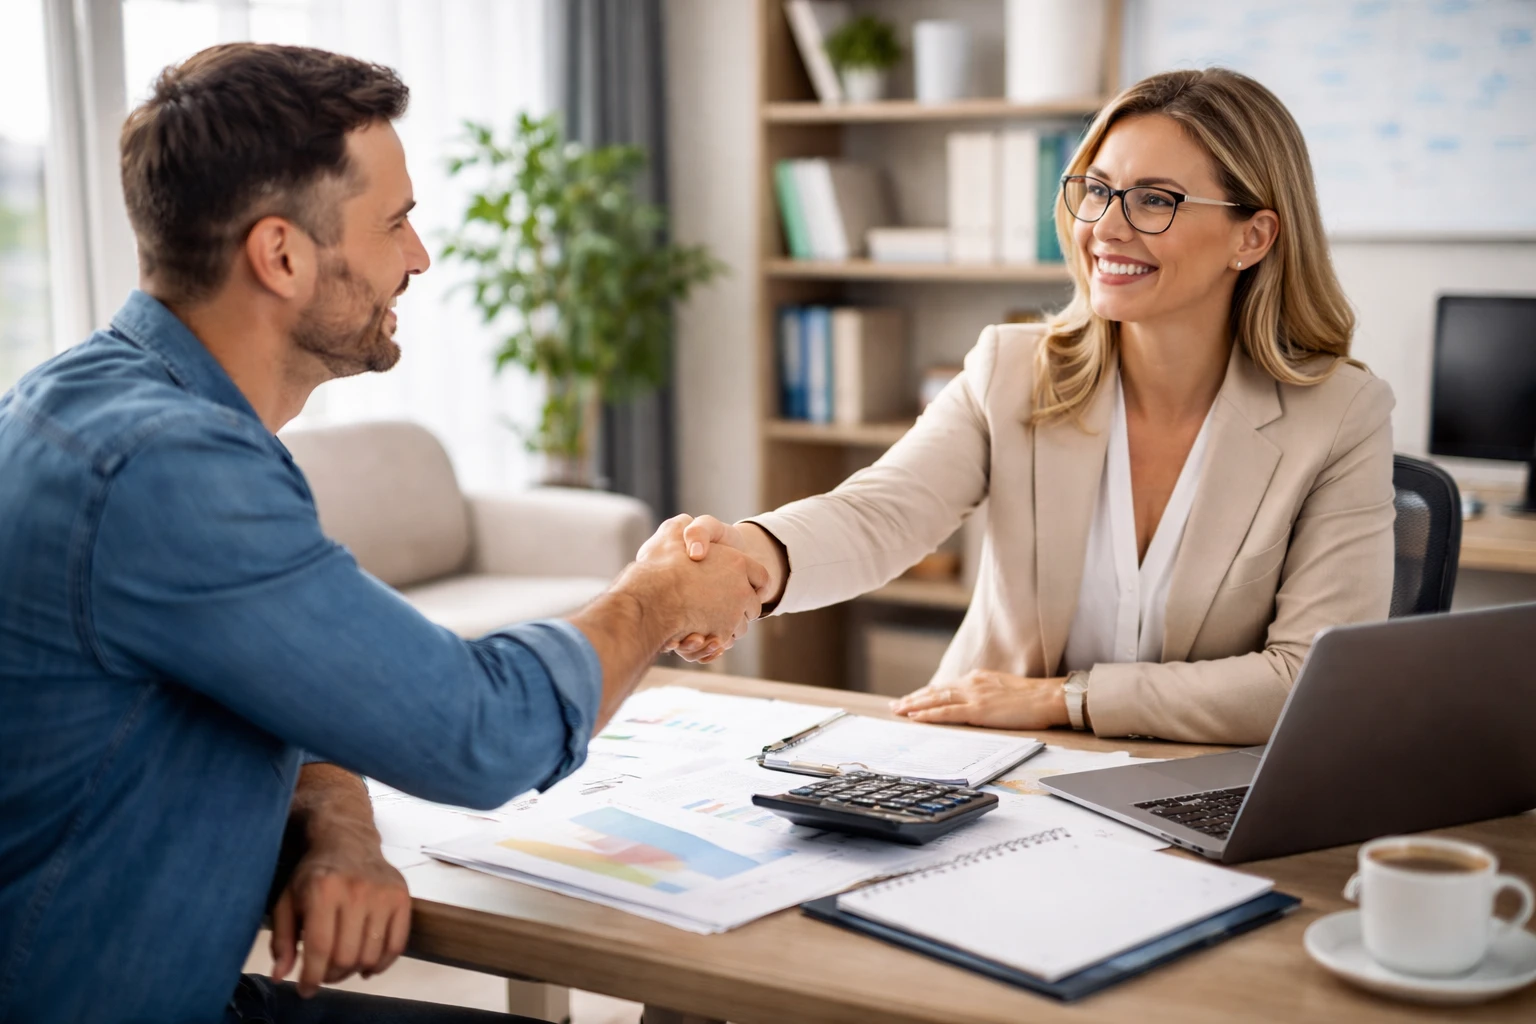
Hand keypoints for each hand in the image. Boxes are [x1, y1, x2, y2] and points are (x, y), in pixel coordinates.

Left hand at [270, 825, 409, 996]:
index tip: (305, 989)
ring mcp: (383, 894)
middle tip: (324, 975)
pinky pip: (397, 944)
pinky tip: (368, 964)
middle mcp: (356, 891)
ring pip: (371, 955)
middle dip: (332, 976)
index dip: (312, 977)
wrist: (348, 840)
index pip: (320, 948)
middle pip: (347, 956)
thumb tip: (281, 975)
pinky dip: (382, 963)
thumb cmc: (314, 874)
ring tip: (344, 966)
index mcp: (323, 891)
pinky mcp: (402, 897)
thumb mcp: (287, 901)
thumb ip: (282, 940)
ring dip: (355, 971)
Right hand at [624, 515, 766, 658]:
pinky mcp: (720, 636)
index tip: (748, 587)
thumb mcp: (673, 535)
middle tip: (723, 607)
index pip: (761, 577)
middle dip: (742, 609)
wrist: (650, 597)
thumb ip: (691, 531)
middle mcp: (742, 590)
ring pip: (740, 627)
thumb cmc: (662, 564)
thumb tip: (694, 533)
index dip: (755, 582)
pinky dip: (716, 643)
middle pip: (753, 606)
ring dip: (728, 626)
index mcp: (738, 562)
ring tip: (707, 621)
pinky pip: (724, 642)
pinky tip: (699, 634)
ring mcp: (733, 615)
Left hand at [890, 670, 1069, 729]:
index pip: (946, 687)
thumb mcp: (1004, 690)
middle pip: (935, 691)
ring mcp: (974, 696)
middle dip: (914, 699)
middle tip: (895, 705)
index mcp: (978, 679)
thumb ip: (986, 693)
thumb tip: (975, 704)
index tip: (912, 699)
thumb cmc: (1033, 698)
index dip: (926, 694)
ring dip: (914, 706)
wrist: (1049, 697)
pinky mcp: (979, 709)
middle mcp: (972, 683)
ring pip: (936, 700)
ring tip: (898, 711)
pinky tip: (915, 717)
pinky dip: (929, 714)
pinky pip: (947, 712)